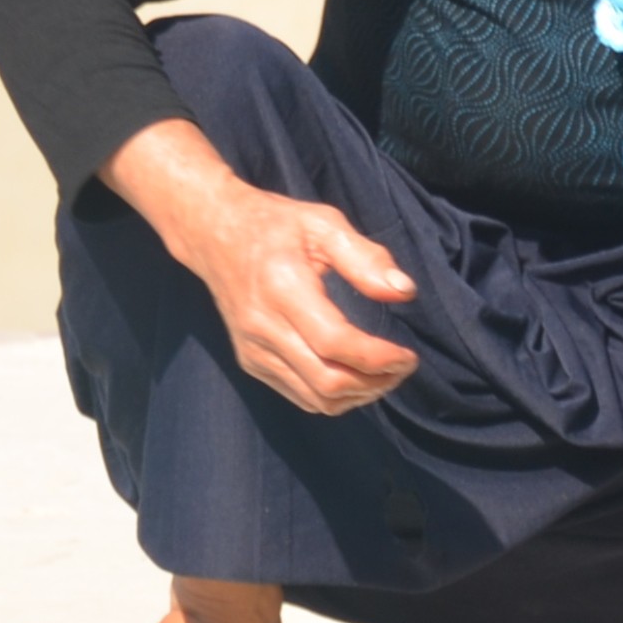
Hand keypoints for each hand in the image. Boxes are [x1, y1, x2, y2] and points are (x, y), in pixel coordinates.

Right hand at [169, 179, 421, 416]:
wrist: (214, 234)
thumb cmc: (274, 225)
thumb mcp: (323, 224)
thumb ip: (365, 257)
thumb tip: (404, 292)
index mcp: (283, 288)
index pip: (335, 343)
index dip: (378, 358)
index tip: (408, 356)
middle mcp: (263, 327)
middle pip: (328, 381)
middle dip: (375, 384)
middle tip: (403, 367)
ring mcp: (254, 350)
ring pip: (316, 398)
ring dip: (359, 396)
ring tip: (385, 376)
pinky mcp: (252, 362)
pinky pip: (301, 396)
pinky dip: (335, 397)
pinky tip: (356, 378)